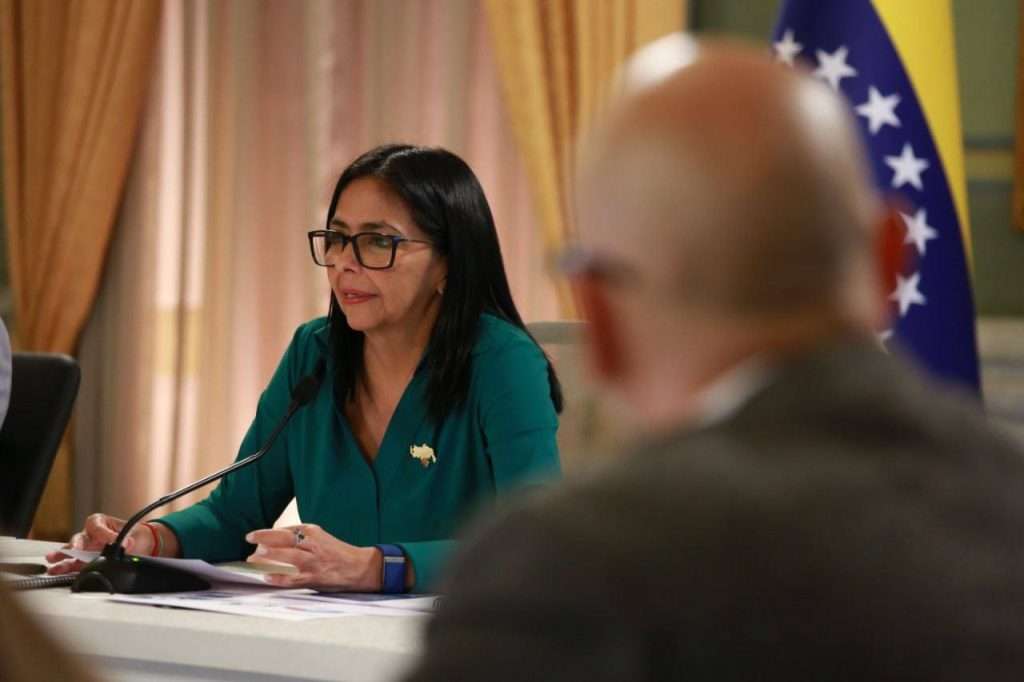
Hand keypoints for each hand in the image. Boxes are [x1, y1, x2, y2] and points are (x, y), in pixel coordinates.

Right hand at [44, 513, 153, 574]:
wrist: (141, 546)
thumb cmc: (133, 535)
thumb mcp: (132, 533)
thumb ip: (127, 539)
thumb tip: (126, 544)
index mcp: (100, 523)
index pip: (96, 525)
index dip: (102, 533)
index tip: (111, 539)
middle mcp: (90, 536)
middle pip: (80, 538)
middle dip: (76, 544)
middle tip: (75, 548)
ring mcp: (85, 550)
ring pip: (72, 552)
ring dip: (64, 556)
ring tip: (53, 559)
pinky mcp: (84, 563)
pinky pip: (73, 565)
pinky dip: (65, 567)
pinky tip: (55, 570)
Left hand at [245, 524, 382, 590]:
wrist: (359, 568)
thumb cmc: (338, 553)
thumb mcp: (321, 538)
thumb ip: (301, 538)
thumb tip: (275, 541)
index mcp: (315, 533)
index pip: (289, 530)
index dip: (270, 532)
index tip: (255, 536)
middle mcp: (314, 546)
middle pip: (286, 539)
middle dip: (265, 538)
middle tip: (249, 538)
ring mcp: (313, 563)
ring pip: (288, 558)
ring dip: (269, 557)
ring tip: (252, 558)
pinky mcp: (313, 579)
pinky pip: (292, 578)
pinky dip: (278, 578)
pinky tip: (265, 577)